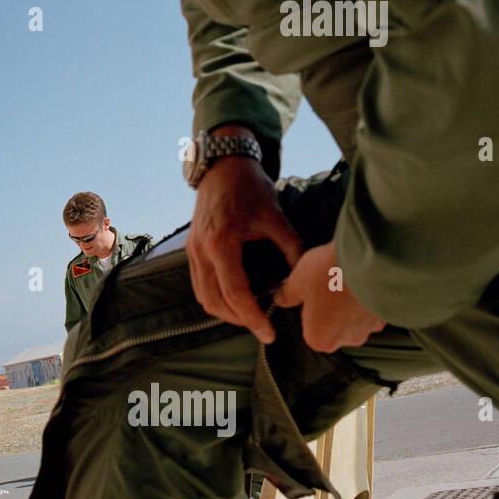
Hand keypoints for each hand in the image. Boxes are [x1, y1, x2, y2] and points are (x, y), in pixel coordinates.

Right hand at [187, 137, 303, 343]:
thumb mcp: (276, 216)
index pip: (235, 293)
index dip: (253, 318)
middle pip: (215, 302)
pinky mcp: (191, 249)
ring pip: (203, 297)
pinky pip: (199, 285)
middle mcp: (201, 250)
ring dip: (225, 312)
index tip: (270, 333)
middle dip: (239, 320)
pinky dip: (215, 298)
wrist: (223, 165)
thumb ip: (292, 249)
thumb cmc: (249, 187)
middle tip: (264, 328)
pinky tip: (236, 299)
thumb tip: (306, 279)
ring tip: (251, 316)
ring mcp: (192, 250)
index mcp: (221, 242)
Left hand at [275, 242, 385, 351]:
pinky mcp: (386, 316)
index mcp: (319, 339)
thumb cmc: (330, 274)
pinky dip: (364, 297)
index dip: (306, 307)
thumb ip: (287, 295)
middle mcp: (346, 340)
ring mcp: (368, 329)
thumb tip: (281, 298)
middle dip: (328, 307)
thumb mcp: (297, 281)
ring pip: (352, 318)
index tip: (308, 291)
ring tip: (344, 278)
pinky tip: (360, 280)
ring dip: (347, 302)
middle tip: (327, 283)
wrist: (373, 261)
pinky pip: (369, 309)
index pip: (307, 327)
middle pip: (331, 325)